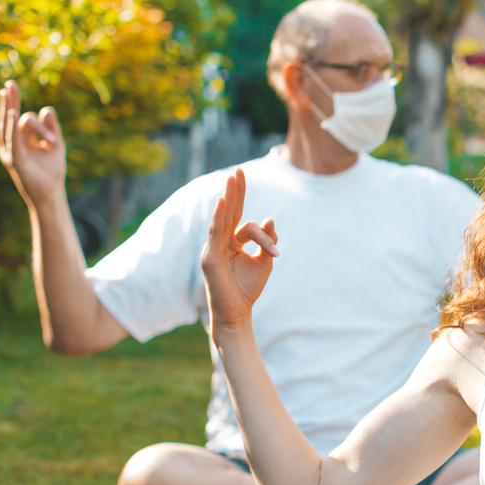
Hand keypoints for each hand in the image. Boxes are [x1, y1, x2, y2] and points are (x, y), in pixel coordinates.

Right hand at [0, 80, 66, 206]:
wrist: (51, 193)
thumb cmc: (51, 170)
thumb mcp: (55, 145)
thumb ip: (52, 128)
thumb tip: (46, 108)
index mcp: (23, 138)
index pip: (23, 117)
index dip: (28, 109)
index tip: (39, 109)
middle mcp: (13, 142)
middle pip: (10, 117)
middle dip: (11, 100)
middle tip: (10, 82)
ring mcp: (11, 150)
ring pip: (14, 125)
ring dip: (13, 108)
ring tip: (8, 91)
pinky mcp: (15, 159)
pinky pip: (13, 140)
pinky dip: (13, 127)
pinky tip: (13, 113)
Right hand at [200, 169, 279, 337]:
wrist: (238, 313)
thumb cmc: (248, 289)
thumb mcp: (264, 262)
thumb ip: (267, 240)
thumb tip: (270, 218)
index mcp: (233, 242)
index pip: (247, 224)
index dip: (264, 232)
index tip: (275, 249)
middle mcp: (221, 242)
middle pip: (229, 211)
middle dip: (235, 191)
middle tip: (239, 170)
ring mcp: (213, 248)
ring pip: (225, 220)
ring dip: (229, 198)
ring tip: (233, 178)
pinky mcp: (209, 258)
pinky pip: (214, 233)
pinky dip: (219, 217)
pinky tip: (222, 202)